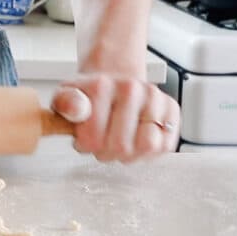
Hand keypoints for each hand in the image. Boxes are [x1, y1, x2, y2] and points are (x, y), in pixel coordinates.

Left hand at [50, 75, 180, 162]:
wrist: (111, 80)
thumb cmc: (89, 96)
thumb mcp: (64, 97)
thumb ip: (65, 104)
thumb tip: (78, 111)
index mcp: (102, 85)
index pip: (94, 137)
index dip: (85, 146)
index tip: (82, 138)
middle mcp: (133, 88)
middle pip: (122, 146)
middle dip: (107, 152)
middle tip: (100, 143)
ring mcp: (155, 98)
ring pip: (148, 146)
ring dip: (130, 154)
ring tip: (118, 144)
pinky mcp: (172, 111)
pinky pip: (165, 145)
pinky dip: (148, 151)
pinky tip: (134, 141)